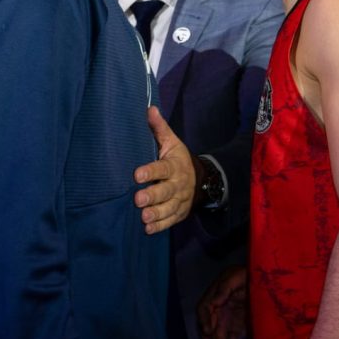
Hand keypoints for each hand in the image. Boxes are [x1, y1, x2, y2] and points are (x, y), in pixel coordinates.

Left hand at [134, 106, 194, 233]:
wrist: (201, 180)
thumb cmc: (177, 159)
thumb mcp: (172, 143)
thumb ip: (159, 129)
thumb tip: (149, 109)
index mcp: (174, 166)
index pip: (163, 169)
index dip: (151, 172)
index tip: (137, 175)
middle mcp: (178, 185)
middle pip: (166, 191)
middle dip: (153, 196)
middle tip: (138, 199)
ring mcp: (179, 201)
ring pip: (168, 208)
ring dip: (156, 214)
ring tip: (143, 218)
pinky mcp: (179, 214)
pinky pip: (170, 221)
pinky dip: (160, 226)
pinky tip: (148, 229)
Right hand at [197, 266, 246, 338]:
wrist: (266, 279)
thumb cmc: (249, 274)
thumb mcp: (237, 276)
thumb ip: (225, 288)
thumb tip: (214, 302)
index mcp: (216, 294)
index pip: (204, 308)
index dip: (204, 320)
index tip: (207, 331)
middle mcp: (220, 308)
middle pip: (211, 327)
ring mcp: (229, 318)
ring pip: (221, 336)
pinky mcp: (239, 326)